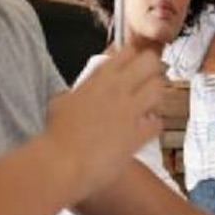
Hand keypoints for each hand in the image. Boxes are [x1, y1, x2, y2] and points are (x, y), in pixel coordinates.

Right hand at [46, 46, 163, 186]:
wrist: (59, 163)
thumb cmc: (56, 134)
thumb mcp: (63, 101)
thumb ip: (82, 89)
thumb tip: (86, 87)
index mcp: (99, 78)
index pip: (128, 51)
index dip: (134, 58)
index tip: (133, 67)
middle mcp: (117, 89)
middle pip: (150, 61)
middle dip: (152, 70)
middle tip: (146, 84)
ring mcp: (129, 110)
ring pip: (159, 89)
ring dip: (156, 97)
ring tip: (147, 107)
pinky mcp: (138, 134)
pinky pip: (158, 122)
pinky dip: (154, 126)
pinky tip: (145, 130)